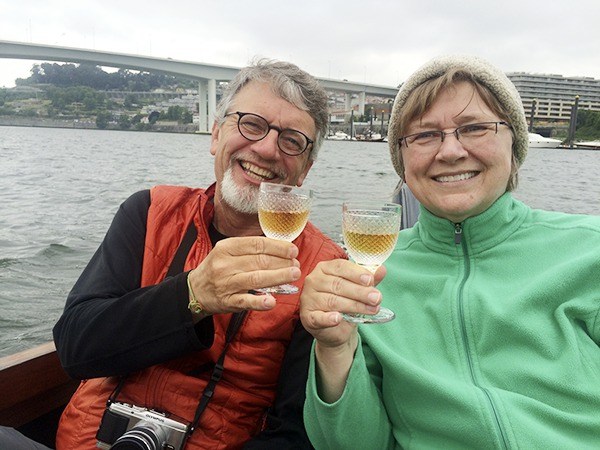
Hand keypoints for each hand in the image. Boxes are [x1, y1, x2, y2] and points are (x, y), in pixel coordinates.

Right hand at [187, 236, 300, 315]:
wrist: (195, 290)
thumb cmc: (218, 268)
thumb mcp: (228, 252)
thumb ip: (250, 249)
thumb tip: (281, 249)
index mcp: (226, 248)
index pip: (257, 244)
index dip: (278, 247)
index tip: (292, 250)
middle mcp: (225, 264)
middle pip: (260, 261)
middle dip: (282, 262)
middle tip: (296, 265)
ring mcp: (226, 283)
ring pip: (256, 279)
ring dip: (278, 277)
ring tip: (294, 275)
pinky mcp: (227, 301)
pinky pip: (246, 301)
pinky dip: (260, 302)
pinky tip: (272, 301)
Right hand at [299, 259, 385, 401]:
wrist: (335, 329)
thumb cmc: (345, 303)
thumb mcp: (358, 289)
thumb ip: (368, 279)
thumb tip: (381, 269)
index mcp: (324, 268)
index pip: (340, 267)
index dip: (356, 273)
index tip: (371, 280)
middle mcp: (313, 281)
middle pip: (338, 284)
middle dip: (360, 292)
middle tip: (376, 298)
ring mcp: (308, 298)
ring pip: (332, 301)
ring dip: (354, 306)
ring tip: (371, 309)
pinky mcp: (308, 317)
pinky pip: (318, 317)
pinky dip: (328, 318)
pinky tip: (338, 318)